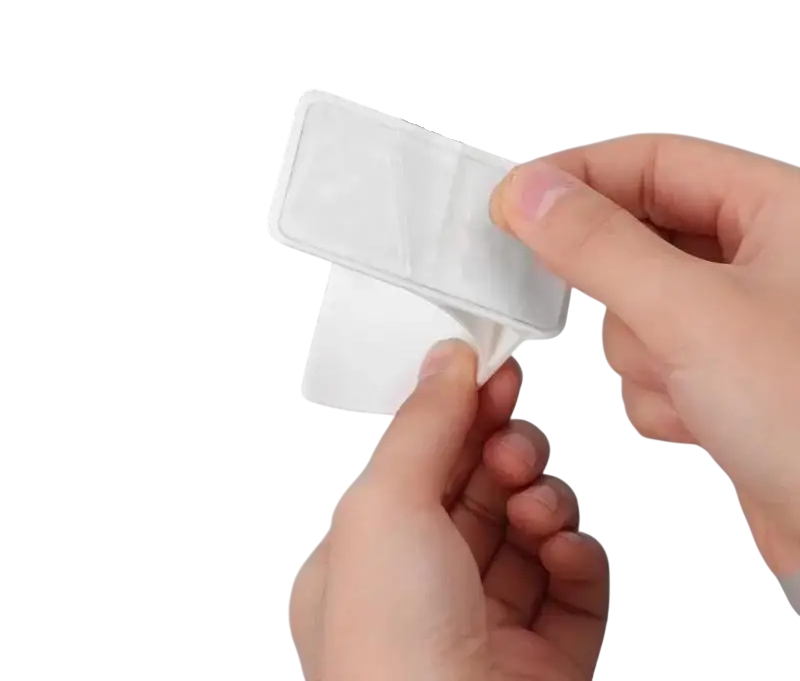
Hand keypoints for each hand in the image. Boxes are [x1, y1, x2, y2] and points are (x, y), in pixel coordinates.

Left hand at [290, 340, 608, 680]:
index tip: (499, 374)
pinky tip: (562, 552)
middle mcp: (424, 591)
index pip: (421, 464)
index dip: (461, 413)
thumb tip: (448, 357)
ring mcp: (489, 624)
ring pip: (531, 526)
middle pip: (480, 488)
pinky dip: (577, 554)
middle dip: (506, 452)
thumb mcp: (384, 507)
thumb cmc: (389, 651)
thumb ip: (423, 424)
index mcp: (367, 559)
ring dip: (543, 500)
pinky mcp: (549, 656)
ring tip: (537, 508)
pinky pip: (576, 578)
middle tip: (516, 445)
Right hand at [491, 135, 799, 577]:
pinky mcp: (725, 377)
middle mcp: (764, 259)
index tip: (513, 201)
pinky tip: (703, 421)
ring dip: (642, 352)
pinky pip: (649, 362)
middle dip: (616, 284)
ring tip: (692, 386)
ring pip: (635, 308)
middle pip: (637, 235)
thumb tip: (529, 194)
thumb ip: (599, 246)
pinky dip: (656, 393)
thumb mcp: (693, 315)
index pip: (654, 161)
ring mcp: (741, 322)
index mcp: (781, 210)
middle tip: (598, 301)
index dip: (577, 176)